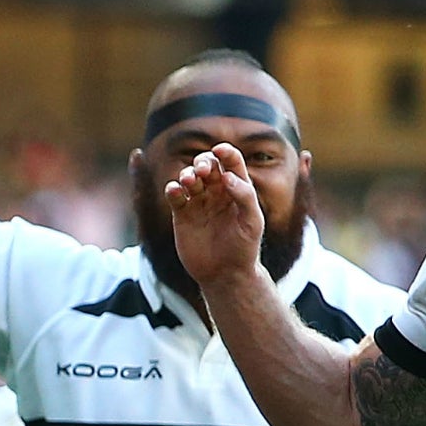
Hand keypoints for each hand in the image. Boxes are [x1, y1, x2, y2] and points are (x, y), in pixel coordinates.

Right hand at [163, 144, 264, 286]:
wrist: (226, 275)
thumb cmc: (244, 248)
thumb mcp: (252, 222)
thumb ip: (244, 196)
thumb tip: (227, 176)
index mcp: (237, 189)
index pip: (231, 161)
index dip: (226, 151)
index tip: (220, 150)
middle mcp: (216, 192)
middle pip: (207, 165)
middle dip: (203, 161)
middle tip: (203, 170)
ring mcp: (198, 202)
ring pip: (189, 177)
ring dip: (188, 174)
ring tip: (190, 181)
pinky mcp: (182, 215)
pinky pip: (174, 195)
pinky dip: (172, 189)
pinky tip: (175, 191)